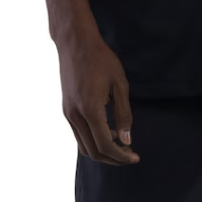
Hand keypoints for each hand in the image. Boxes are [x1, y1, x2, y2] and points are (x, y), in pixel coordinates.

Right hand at [57, 33, 139, 164]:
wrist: (76, 43)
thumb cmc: (101, 59)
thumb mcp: (119, 84)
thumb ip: (124, 113)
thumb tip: (127, 139)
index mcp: (90, 110)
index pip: (105, 145)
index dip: (121, 156)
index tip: (134, 157)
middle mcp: (75, 116)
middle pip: (93, 151)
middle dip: (112, 158)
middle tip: (129, 154)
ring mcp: (68, 114)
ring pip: (83, 146)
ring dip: (102, 151)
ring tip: (120, 145)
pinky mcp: (66, 110)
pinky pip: (78, 135)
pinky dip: (92, 141)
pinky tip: (107, 132)